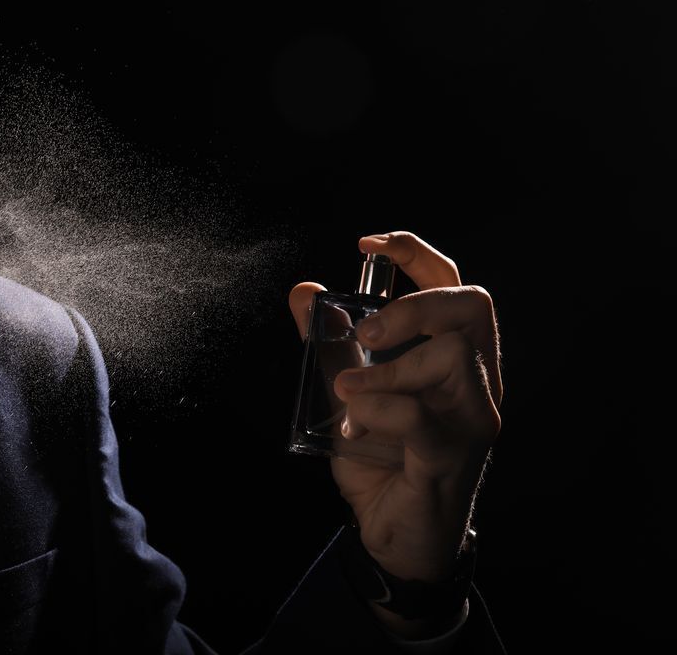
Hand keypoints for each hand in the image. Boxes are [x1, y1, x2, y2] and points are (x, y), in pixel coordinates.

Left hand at [288, 232, 502, 589]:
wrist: (395, 536)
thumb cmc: (383, 458)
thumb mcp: (348, 390)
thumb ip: (329, 342)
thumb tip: (304, 290)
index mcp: (455, 357)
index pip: (454, 285)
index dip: (415, 253)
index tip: (366, 244)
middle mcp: (477, 382)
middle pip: (473, 306)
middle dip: (412, 304)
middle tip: (367, 333)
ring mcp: (471, 420)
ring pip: (454, 357)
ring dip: (389, 367)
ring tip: (348, 389)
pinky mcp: (450, 457)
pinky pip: (419, 417)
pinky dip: (376, 410)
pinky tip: (352, 424)